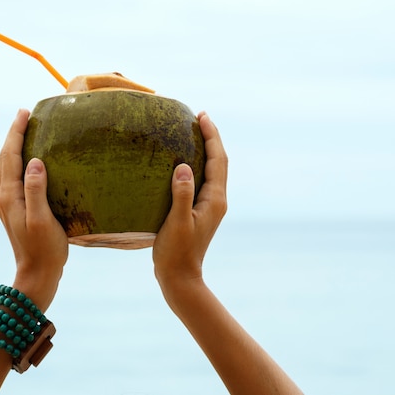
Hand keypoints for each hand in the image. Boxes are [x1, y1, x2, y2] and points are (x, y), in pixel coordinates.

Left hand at [0, 109, 68, 309]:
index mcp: (9, 196)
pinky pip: (15, 177)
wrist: (36, 275)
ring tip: (28, 131)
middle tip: (26, 114)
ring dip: (16, 147)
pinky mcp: (16, 209)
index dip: (16, 132)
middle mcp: (4, 197)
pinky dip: (20, 161)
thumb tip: (33, 161)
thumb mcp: (42, 220)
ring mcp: (8, 204)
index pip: (10, 156)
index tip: (24, 112)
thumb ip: (36, 190)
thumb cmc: (44, 250)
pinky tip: (33, 161)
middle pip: (5, 158)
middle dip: (14, 134)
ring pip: (8, 167)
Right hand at [153, 112, 227, 285]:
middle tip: (199, 117)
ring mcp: (209, 207)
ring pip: (212, 171)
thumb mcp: (176, 223)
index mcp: (214, 200)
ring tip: (194, 133)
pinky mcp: (200, 212)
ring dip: (206, 150)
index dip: (212, 136)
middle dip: (211, 138)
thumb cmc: (176, 252)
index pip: (217, 160)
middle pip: (219, 162)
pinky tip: (183, 163)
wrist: (180, 278)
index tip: (202, 116)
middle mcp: (216, 201)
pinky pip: (203, 180)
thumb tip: (184, 166)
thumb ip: (181, 195)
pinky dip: (198, 165)